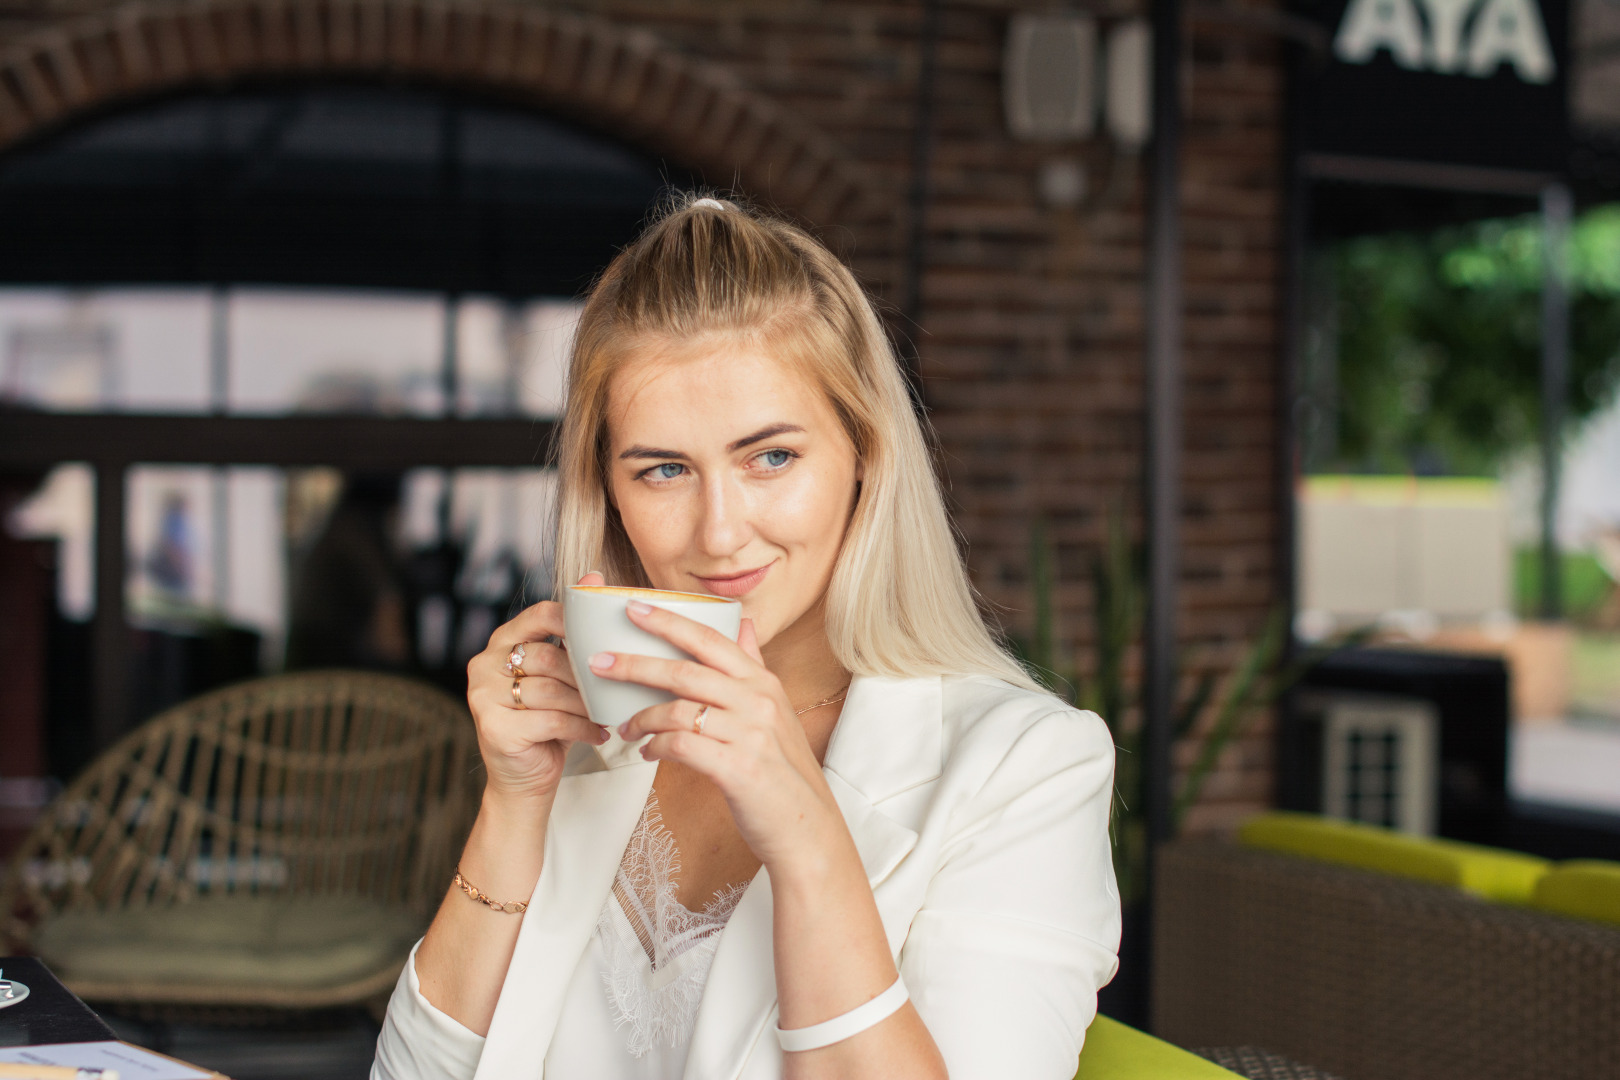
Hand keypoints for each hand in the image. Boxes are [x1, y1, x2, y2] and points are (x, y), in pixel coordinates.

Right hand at [466, 572, 609, 802]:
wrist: (524, 778)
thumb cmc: (548, 720)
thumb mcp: (561, 673)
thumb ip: (572, 631)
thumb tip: (595, 576)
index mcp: (501, 642)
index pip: (540, 615)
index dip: (576, 622)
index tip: (605, 638)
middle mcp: (484, 664)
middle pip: (547, 655)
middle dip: (585, 674)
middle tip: (613, 687)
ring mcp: (483, 696)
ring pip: (550, 689)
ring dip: (586, 703)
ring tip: (607, 712)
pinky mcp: (494, 728)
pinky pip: (550, 720)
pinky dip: (581, 727)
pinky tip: (598, 733)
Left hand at [589, 602, 844, 871]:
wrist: (805, 826)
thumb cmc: (781, 769)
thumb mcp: (776, 709)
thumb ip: (755, 665)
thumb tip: (745, 622)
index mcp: (763, 682)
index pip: (710, 639)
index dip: (669, 620)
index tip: (632, 607)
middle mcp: (757, 702)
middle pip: (684, 671)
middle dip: (634, 664)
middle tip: (598, 662)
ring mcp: (749, 735)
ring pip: (678, 710)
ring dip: (642, 716)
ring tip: (625, 727)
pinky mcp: (737, 769)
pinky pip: (681, 746)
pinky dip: (656, 746)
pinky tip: (647, 752)